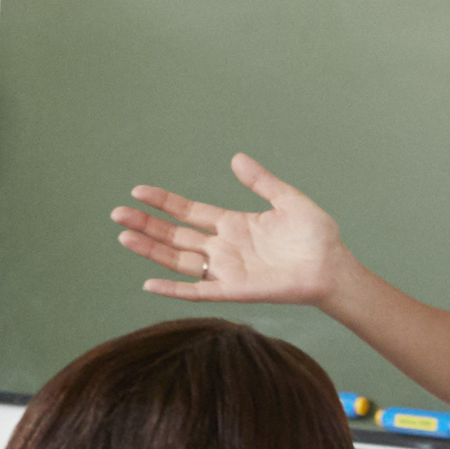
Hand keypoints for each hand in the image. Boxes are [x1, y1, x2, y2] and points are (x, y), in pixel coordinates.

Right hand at [115, 156, 356, 307]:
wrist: (332, 267)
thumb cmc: (316, 236)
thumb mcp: (288, 200)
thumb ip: (261, 182)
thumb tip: (235, 157)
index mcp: (233, 224)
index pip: (188, 211)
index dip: (164, 202)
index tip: (138, 191)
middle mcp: (223, 247)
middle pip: (175, 235)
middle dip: (146, 224)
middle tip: (116, 213)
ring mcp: (226, 270)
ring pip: (179, 259)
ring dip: (150, 250)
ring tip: (124, 236)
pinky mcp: (234, 291)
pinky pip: (197, 291)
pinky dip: (173, 288)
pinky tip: (149, 281)